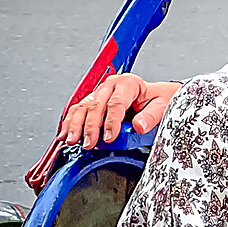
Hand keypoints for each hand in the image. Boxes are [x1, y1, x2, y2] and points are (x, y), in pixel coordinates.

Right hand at [59, 73, 180, 147]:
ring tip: (72, 141)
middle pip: (96, 105)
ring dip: (75, 126)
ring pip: (82, 107)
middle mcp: (111, 85)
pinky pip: (77, 111)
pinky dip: (69, 124)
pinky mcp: (92, 101)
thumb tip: (139, 126)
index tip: (110, 138)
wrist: (157, 97)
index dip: (111, 122)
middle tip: (89, 144)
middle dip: (90, 127)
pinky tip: (65, 135)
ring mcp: (99, 93)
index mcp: (128, 83)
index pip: (116, 103)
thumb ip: (151, 116)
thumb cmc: (159, 101)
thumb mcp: (162, 106)